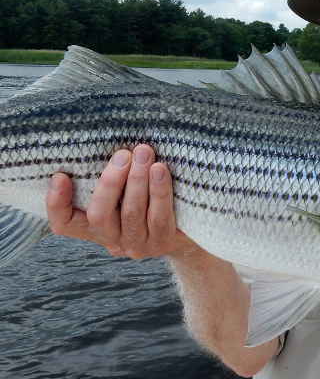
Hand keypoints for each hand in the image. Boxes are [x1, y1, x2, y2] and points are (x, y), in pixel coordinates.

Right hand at [46, 144, 196, 258]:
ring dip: (137, 180)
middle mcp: (114, 240)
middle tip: (123, 155)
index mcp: (97, 228)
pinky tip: (160, 171)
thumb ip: (113, 178)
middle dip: (110, 182)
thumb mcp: (126, 190)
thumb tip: (106, 145)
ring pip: (131, 213)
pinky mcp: (164, 241)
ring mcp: (139, 244)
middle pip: (99, 215)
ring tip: (144, 153)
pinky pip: (159, 216)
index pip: (65, 224)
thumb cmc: (153, 199)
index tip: (61, 176)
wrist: (192, 226)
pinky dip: (159, 191)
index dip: (57, 203)